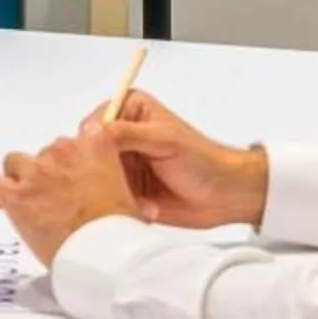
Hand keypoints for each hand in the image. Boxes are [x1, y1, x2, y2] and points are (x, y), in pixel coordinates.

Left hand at [0, 120, 141, 267]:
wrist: (104, 254)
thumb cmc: (122, 233)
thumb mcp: (135, 206)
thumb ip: (129, 195)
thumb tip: (145, 208)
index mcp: (96, 147)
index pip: (82, 134)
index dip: (77, 155)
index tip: (77, 171)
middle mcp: (63, 152)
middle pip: (48, 152)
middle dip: (50, 173)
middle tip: (57, 199)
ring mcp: (37, 172)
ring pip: (17, 162)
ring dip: (21, 178)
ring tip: (28, 199)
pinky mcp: (17, 195)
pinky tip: (0, 201)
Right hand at [96, 90, 269, 231]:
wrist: (226, 196)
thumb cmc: (203, 160)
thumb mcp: (165, 140)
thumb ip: (127, 133)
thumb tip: (92, 131)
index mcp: (129, 111)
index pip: (93, 125)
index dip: (93, 144)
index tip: (104, 159)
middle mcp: (123, 137)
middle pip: (91, 155)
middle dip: (106, 173)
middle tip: (123, 185)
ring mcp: (124, 165)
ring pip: (99, 180)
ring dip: (119, 192)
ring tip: (143, 198)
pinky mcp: (127, 190)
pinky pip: (111, 200)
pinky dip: (128, 206)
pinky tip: (148, 208)